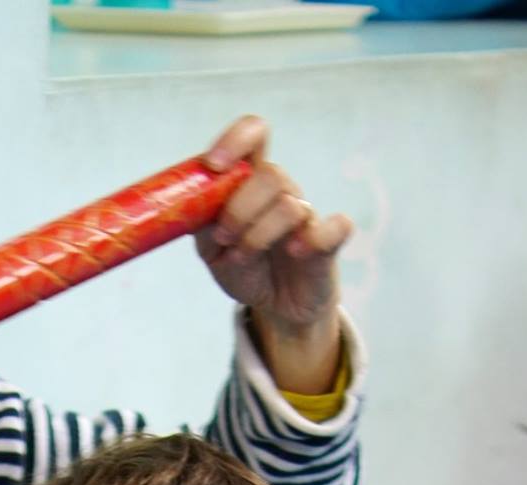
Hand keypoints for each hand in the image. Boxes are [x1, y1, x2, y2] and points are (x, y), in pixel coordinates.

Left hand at [195, 115, 351, 390]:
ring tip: (241, 258)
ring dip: (258, 235)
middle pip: (269, 174)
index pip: (253, 134)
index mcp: (251, 180)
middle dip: (239, 209)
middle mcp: (281, 190)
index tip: (214, 166)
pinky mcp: (328, 241)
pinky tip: (295, 253)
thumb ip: (201, 222)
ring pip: (289, 206)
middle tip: (223, 238)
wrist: (275, 306)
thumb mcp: (210, 249)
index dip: (235, 141)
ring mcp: (306, 214)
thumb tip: (190, 203)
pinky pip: (336, 227)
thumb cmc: (243, 267)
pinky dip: (313, 240)